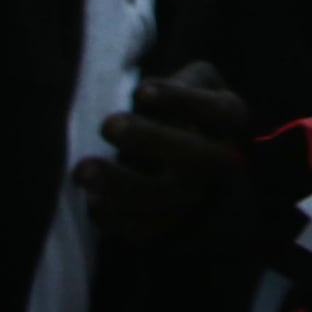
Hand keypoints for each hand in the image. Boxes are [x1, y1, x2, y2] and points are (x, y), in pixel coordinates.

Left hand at [78, 63, 246, 238]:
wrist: (183, 155)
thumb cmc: (181, 109)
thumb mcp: (192, 82)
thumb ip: (175, 83)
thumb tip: (142, 96)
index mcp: (229, 119)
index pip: (216, 110)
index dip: (181, 101)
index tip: (140, 91)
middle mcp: (220, 160)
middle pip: (192, 156)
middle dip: (148, 140)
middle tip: (108, 124)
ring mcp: (195, 195)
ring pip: (162, 196)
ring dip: (119, 183)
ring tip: (82, 169)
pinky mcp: (169, 223)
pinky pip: (142, 228)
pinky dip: (114, 216)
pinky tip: (92, 199)